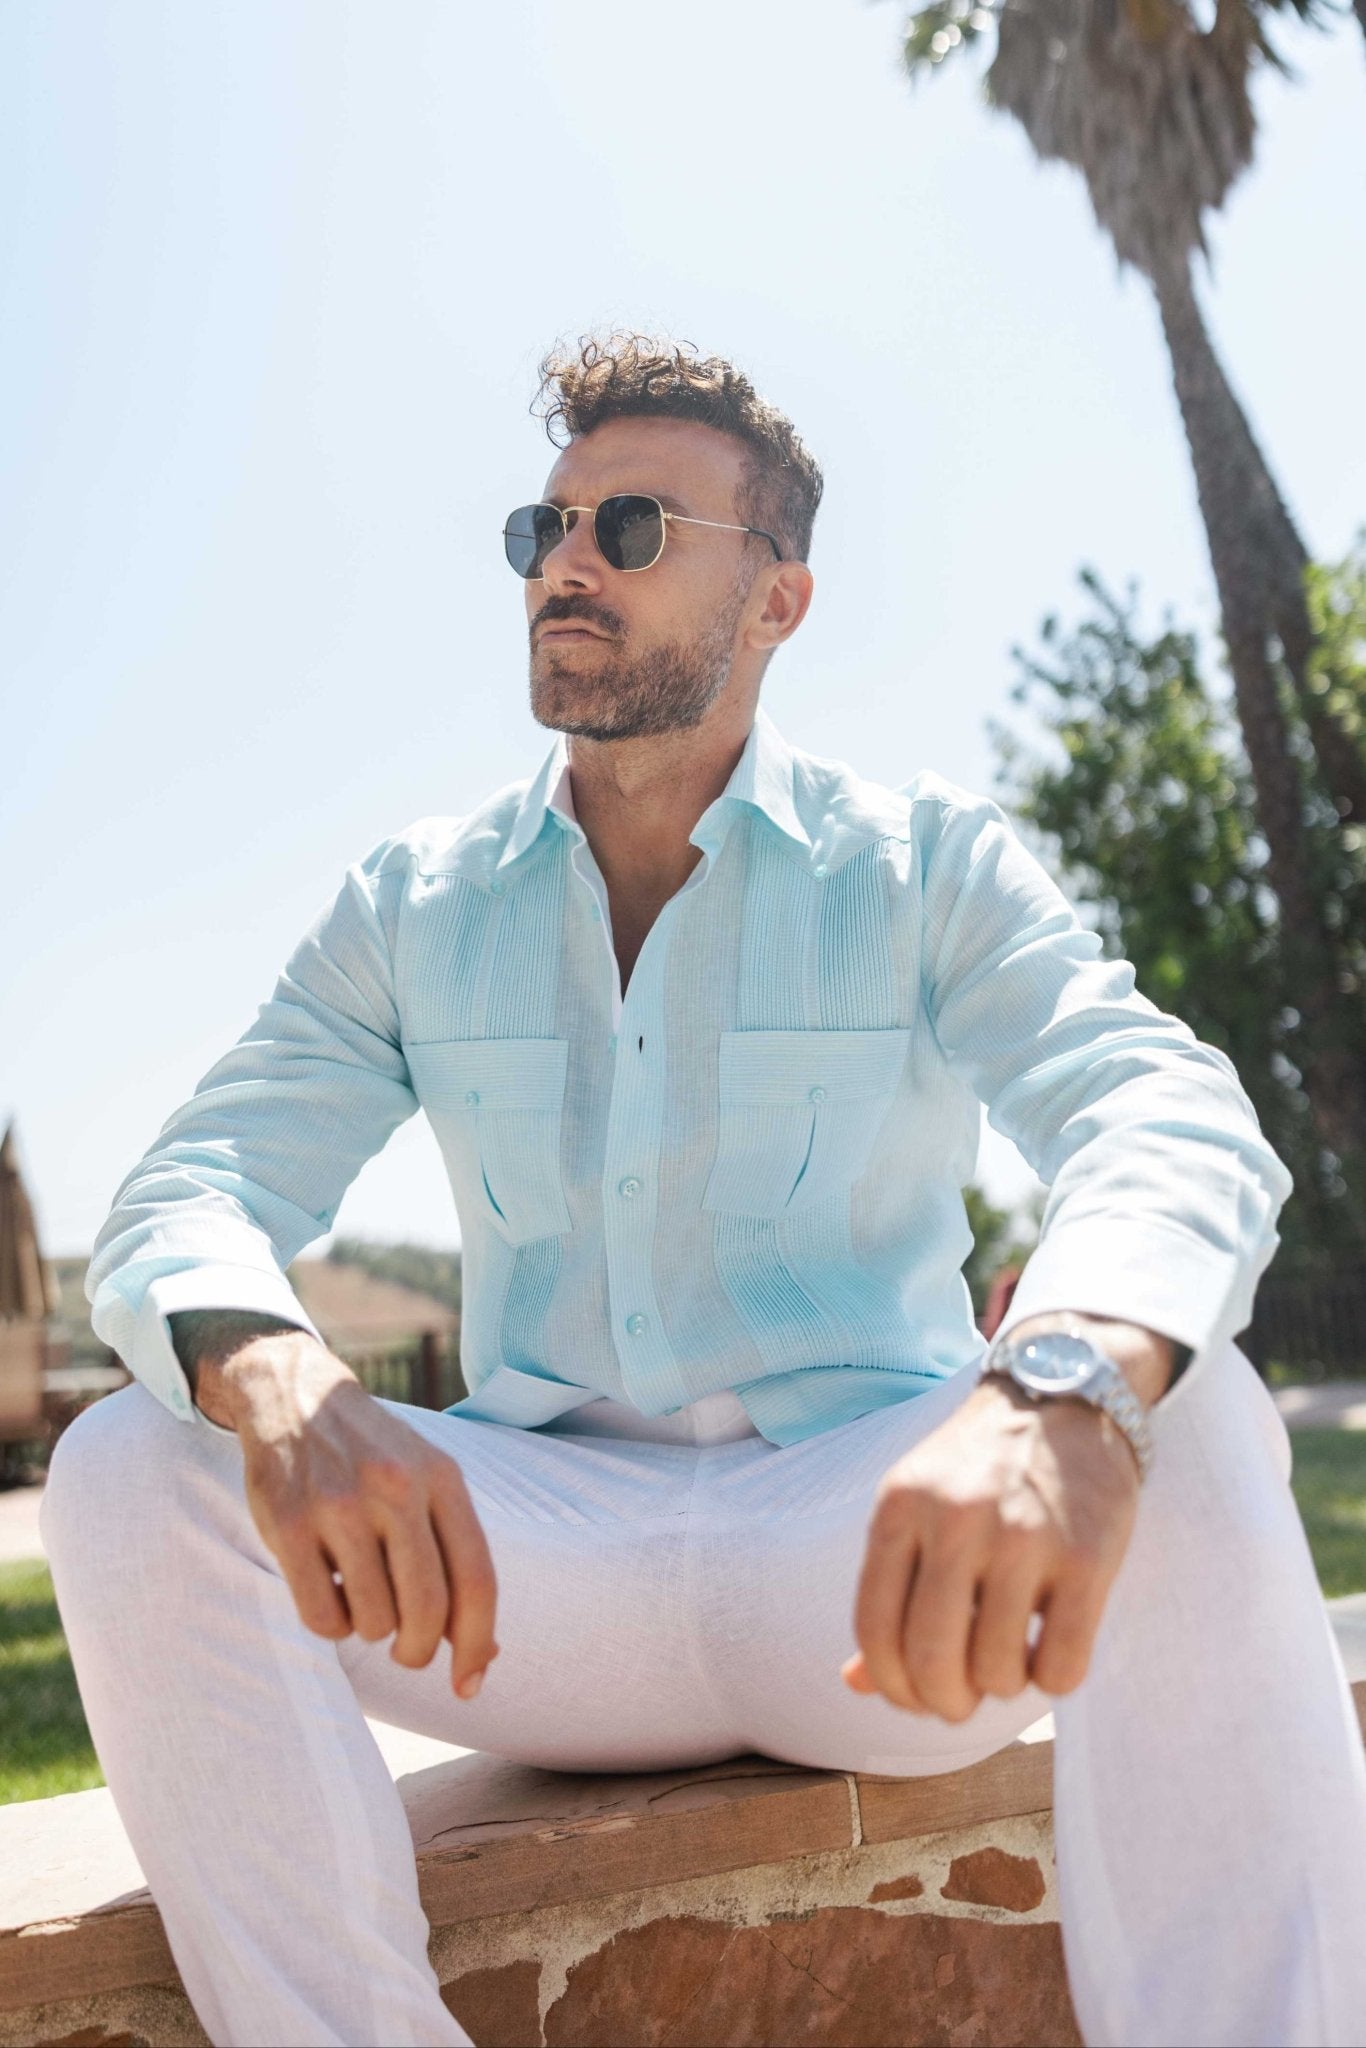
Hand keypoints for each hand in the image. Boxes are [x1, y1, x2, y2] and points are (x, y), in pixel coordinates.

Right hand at [201, 1332, 497, 1697]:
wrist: (296, 1394)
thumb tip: (484, 1657)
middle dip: (417, 1650)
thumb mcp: (428, 1483)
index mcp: (442, 1478)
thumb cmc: (375, 1456)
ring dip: (369, 1629)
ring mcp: (341, 1505)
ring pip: (373, 1620)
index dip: (477, 1645)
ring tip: (359, 1594)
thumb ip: (457, 1557)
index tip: (469, 1686)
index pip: (477, 1581)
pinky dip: (330, 1625)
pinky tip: (326, 1591)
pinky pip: (321, 1617)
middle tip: (405, 1649)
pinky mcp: (289, 1524)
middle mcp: (397, 1488)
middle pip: (427, 1611)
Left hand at [843, 1359, 1142, 1720]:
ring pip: (997, 1670)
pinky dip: (1053, 1680)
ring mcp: (1023, 1538)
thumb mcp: (917, 1507)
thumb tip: (856, 1683)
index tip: (913, 1697)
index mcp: (900, 1507)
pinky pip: (1062, 1663)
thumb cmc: (980, 1467)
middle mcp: (955, 1520)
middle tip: (961, 1701)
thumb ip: (888, 1590)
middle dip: (943, 1702)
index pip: (874, 1627)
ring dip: (1001, 1688)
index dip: (890, 1682)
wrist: (1063, 1395)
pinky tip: (1051, 1651)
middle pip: (931, 1657)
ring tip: (1009, 1661)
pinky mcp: (1087, 1557)